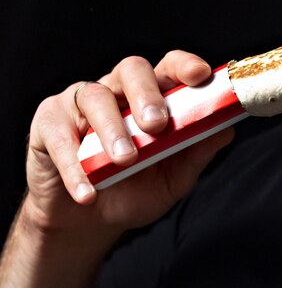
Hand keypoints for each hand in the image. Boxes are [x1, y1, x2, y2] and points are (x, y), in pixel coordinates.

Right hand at [23, 50, 233, 235]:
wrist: (88, 221)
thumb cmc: (134, 190)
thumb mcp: (174, 178)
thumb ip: (196, 152)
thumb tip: (226, 129)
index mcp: (152, 97)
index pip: (169, 68)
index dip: (184, 66)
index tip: (200, 75)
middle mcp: (118, 91)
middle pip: (132, 69)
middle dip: (146, 93)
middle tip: (157, 124)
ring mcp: (81, 103)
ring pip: (95, 96)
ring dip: (112, 129)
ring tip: (124, 161)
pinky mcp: (49, 122)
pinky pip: (60, 134)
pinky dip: (74, 164)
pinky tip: (88, 190)